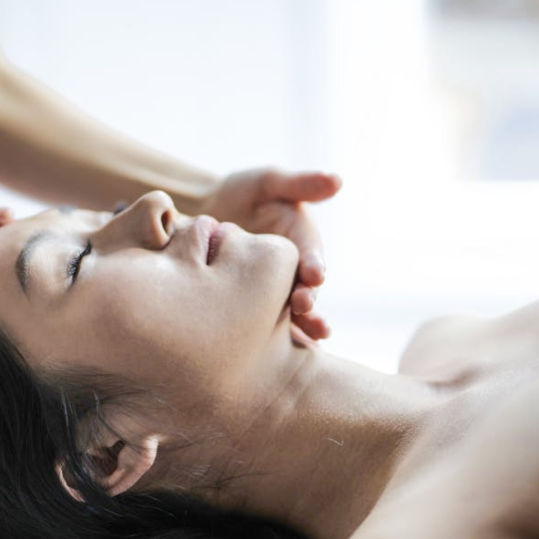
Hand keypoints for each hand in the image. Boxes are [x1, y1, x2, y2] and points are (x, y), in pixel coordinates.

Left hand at [199, 168, 340, 343]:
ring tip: (303, 336)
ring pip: (290, 315)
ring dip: (298, 326)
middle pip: (305, 291)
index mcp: (300, 243)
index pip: (311, 256)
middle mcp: (292, 273)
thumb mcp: (267, 183)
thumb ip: (298, 183)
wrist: (202, 215)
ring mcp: (274, 293)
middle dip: (308, 300)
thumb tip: (337, 179)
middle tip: (303, 306)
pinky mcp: (253, 308)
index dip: (315, 265)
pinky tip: (272, 359)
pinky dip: (273, 342)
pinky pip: (265, 328)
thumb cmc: (239, 194)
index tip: (315, 273)